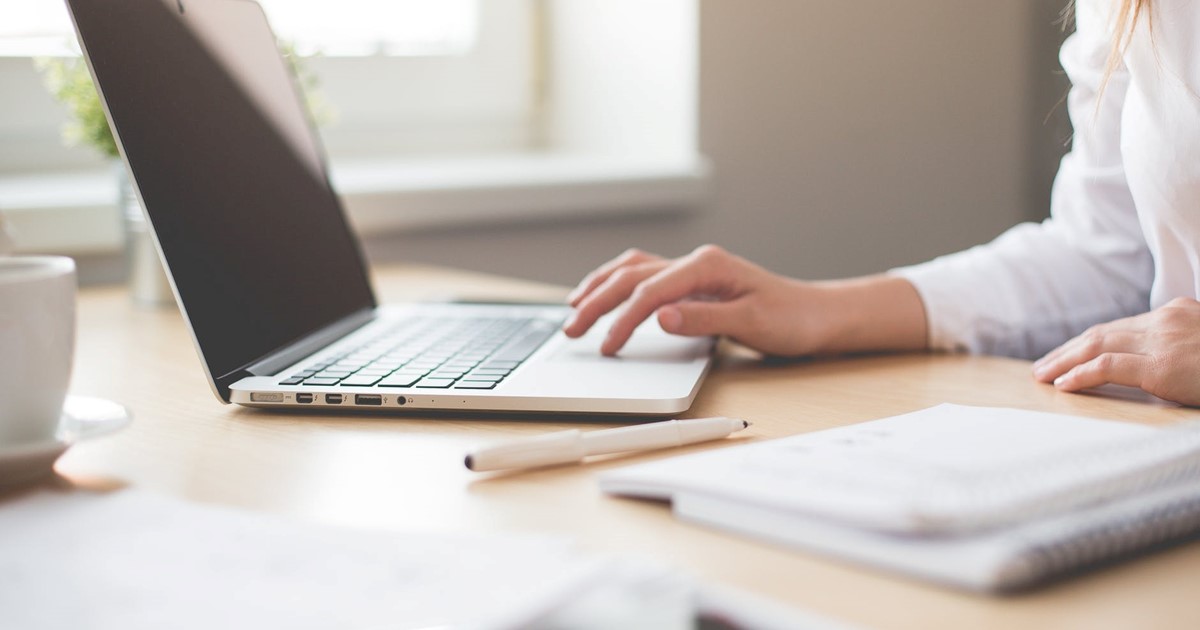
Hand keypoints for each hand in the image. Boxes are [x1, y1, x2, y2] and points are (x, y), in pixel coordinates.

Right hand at [562, 245, 822, 355]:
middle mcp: (696, 262)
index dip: (623, 320)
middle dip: (596, 301)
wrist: (816, 316)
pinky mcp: (694, 283)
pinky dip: (619, 285)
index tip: (607, 347)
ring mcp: (693, 270)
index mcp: (707, 266)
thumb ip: (703, 319)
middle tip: (571, 330)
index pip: (650, 292)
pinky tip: (605, 295)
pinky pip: (645, 276)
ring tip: (573, 307)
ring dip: (600, 287)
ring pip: (633, 270)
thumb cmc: (791, 319)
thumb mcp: (751, 323)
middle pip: (632, 276)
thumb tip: (660, 317)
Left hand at [1033, 298, 1199, 405]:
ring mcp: (1163, 340)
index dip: (1088, 341)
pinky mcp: (1162, 366)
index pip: (1120, 326)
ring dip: (1064, 361)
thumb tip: (1156, 364)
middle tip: (1043, 365)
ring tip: (1043, 374)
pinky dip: (1080, 374)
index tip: (1068, 353)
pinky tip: (1062, 383)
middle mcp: (1165, 319)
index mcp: (1176, 312)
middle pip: (1102, 333)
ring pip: (1098, 345)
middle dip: (1068, 350)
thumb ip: (1177, 346)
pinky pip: (1108, 367)